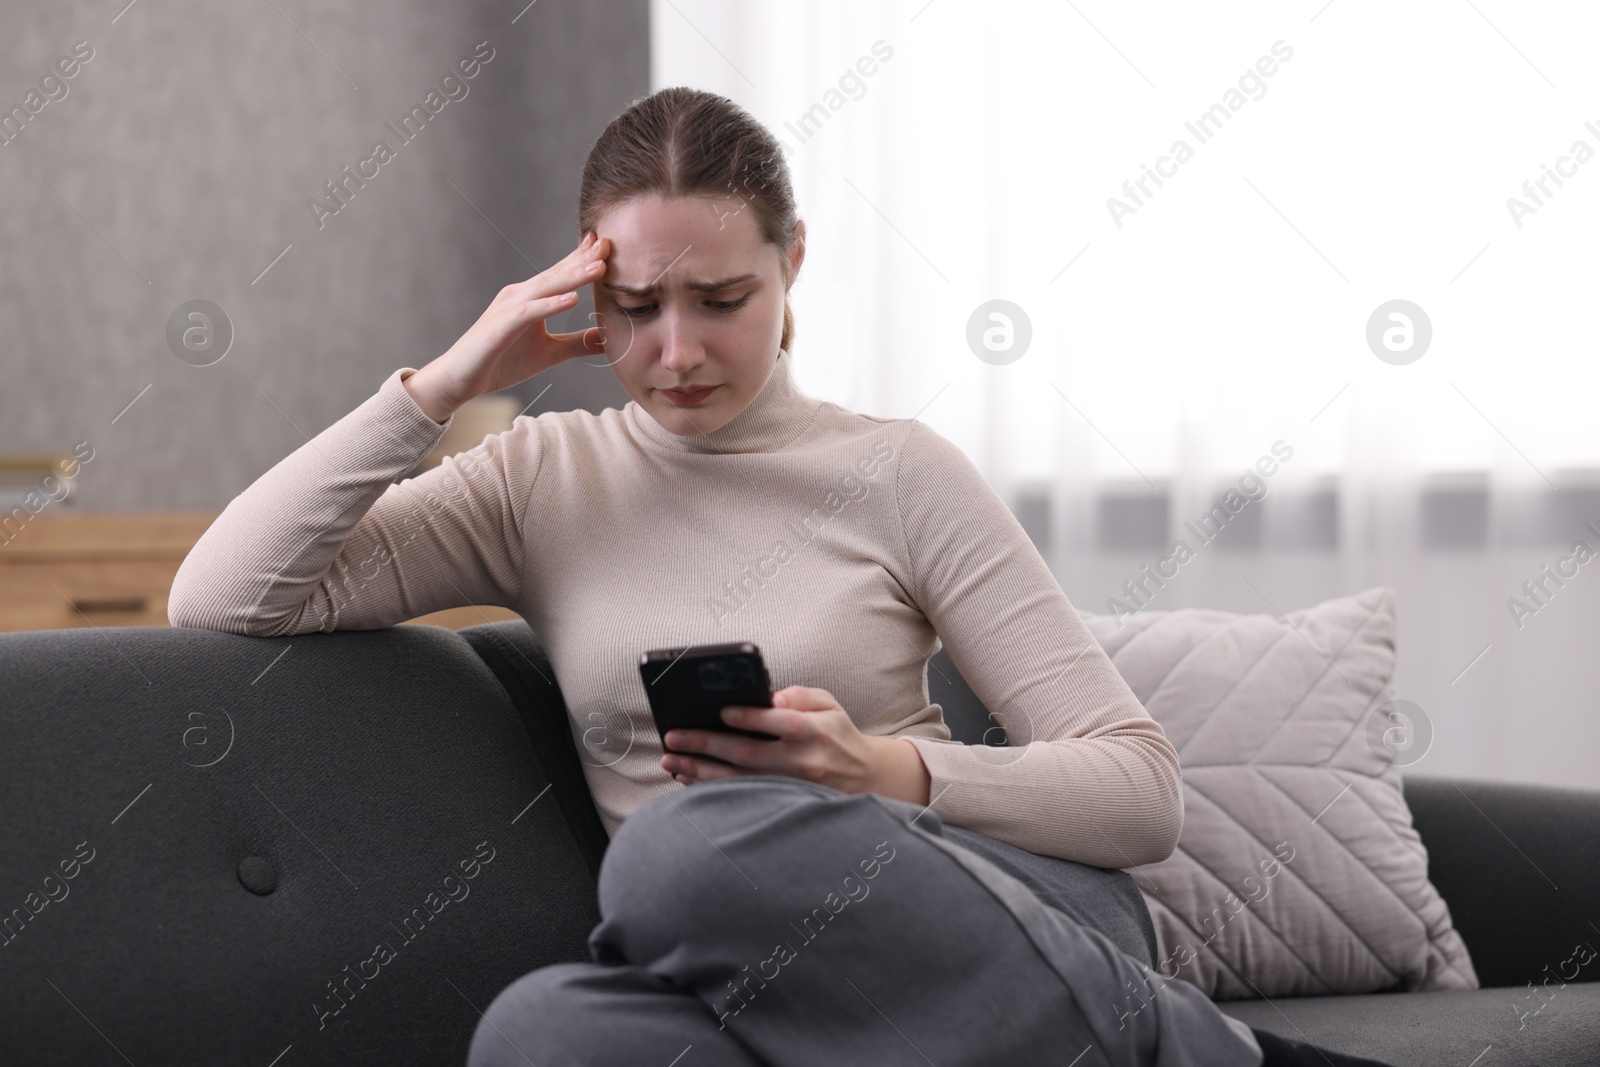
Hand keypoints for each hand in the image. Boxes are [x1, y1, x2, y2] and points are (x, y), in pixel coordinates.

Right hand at [406, 232, 611, 419]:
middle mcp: (519, 296)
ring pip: (545, 288)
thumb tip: (610, 339)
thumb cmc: (501, 362)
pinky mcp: (500, 327)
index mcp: (529, 298)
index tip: (606, 244)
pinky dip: (550, 305)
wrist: (460, 379)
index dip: (582, 259)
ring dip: (572, 277)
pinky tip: (571, 299)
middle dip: (582, 259)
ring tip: (598, 267)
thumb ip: (578, 343)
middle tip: (608, 242)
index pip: (560, 274)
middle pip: (555, 274)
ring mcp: (508, 309)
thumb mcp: (550, 354)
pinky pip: (528, 312)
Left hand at [659, 685, 931, 804]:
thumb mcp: (829, 704)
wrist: (866, 779)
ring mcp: (792, 789)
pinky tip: (688, 779)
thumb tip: (767, 698)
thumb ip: (799, 695)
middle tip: (674, 736)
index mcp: (816, 731)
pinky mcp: (783, 805)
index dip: (751, 718)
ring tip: (671, 760)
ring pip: (739, 781)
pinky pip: (741, 798)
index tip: (721, 712)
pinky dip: (713, 790)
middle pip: (750, 754)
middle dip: (707, 745)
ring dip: (701, 771)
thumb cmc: (838, 734)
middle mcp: (804, 762)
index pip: (782, 722)